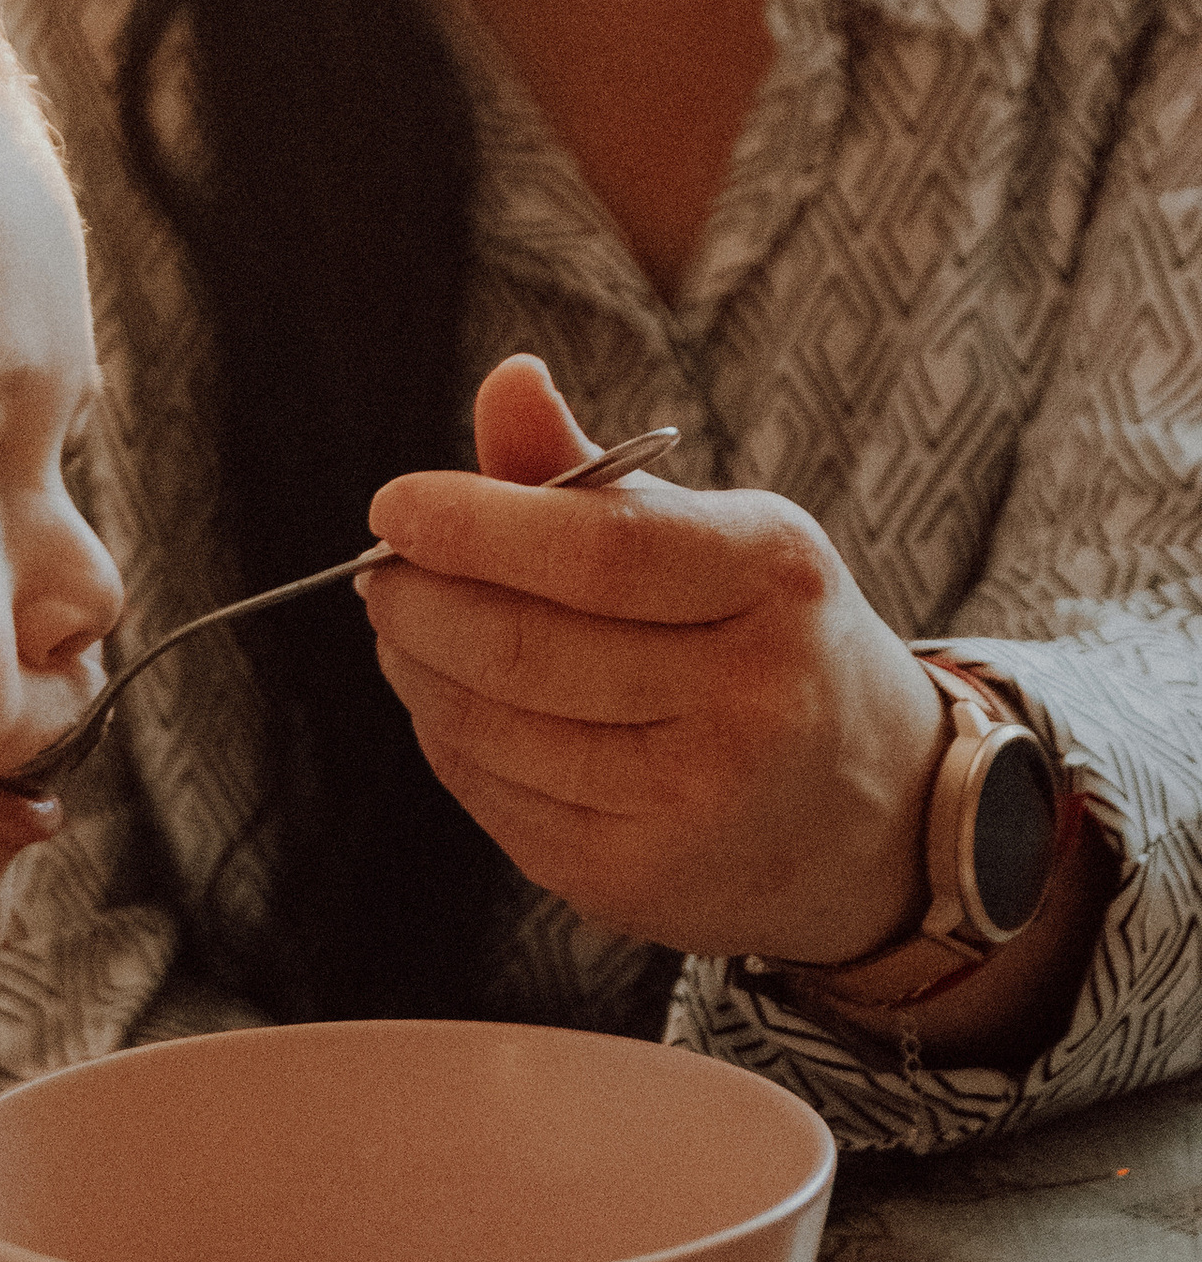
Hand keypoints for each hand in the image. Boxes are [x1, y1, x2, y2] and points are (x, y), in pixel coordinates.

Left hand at [359, 355, 945, 965]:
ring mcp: (696, 804)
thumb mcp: (719, 535)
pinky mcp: (638, 880)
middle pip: (524, 646)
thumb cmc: (769, 640)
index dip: (473, 525)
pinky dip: (448, 740)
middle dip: (420, 602)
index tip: (395, 507)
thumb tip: (505, 381)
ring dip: (417, 670)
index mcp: (775, 579)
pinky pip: (496, 797)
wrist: (875, 810)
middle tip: (385, 574)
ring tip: (405, 632)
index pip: (597, 549)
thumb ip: (596, 468)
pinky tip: (452, 705)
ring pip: (492, 727)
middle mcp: (752, 699)